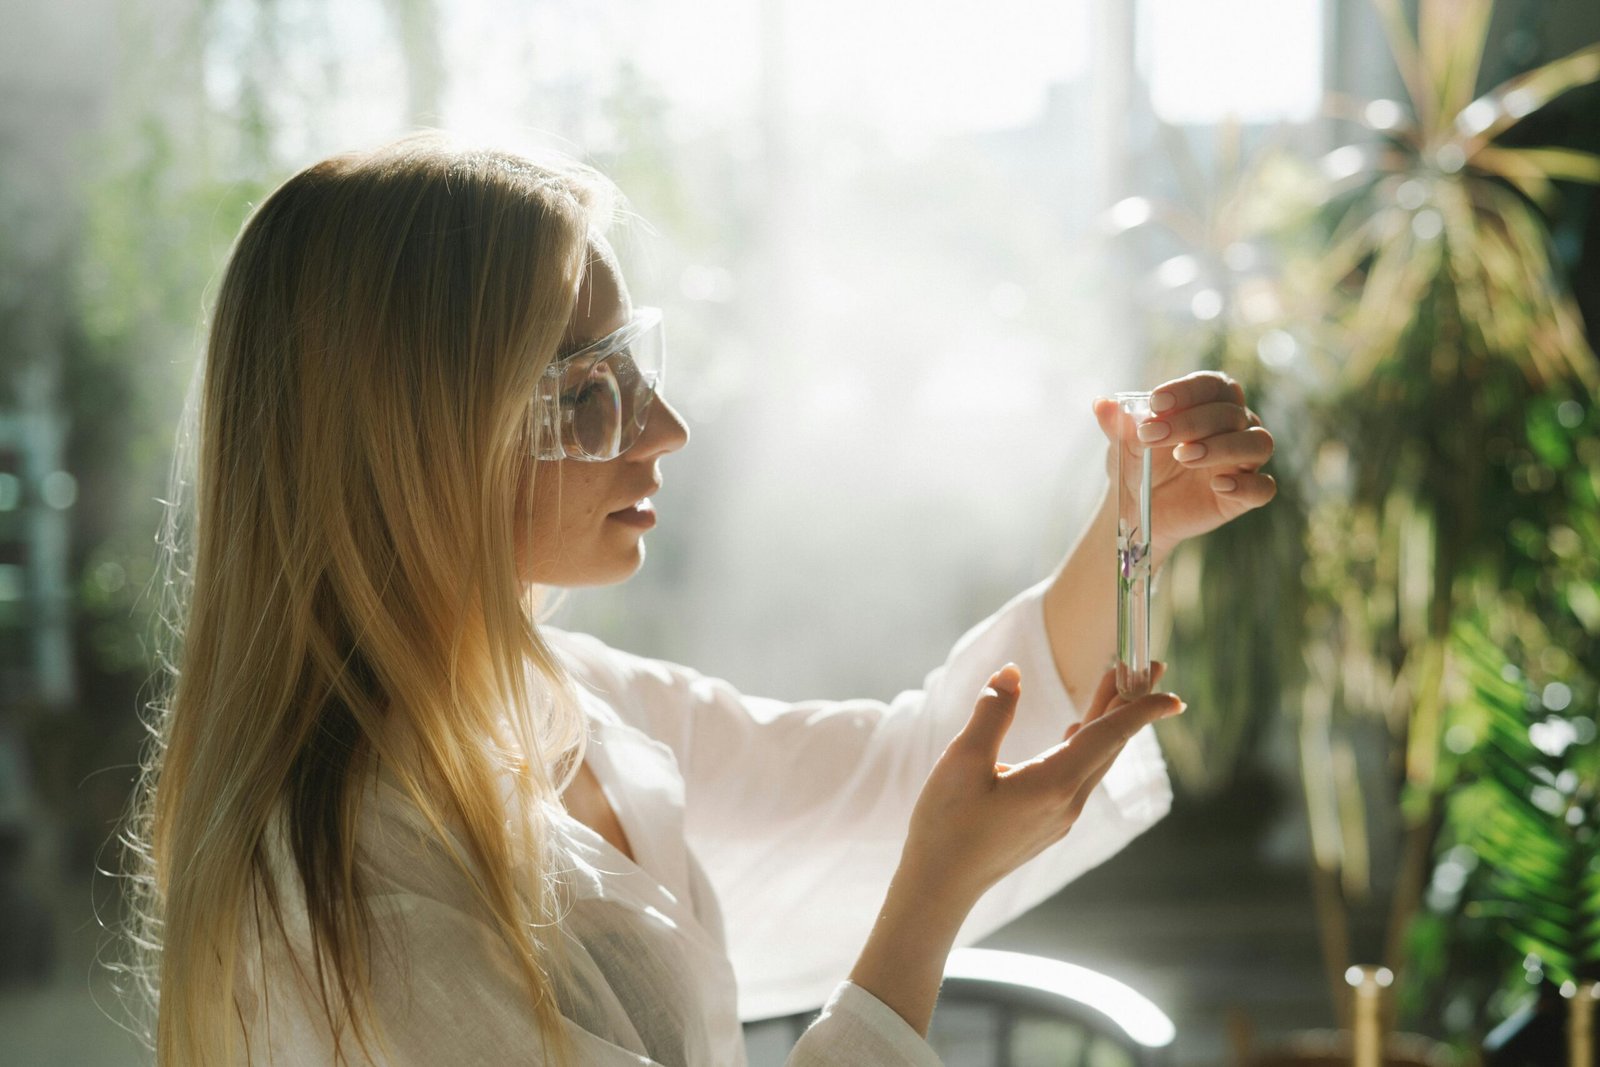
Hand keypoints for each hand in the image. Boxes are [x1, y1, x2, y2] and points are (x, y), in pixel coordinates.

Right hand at [897, 661, 1181, 910]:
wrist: (940, 884)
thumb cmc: (947, 824)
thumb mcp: (962, 761)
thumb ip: (992, 713)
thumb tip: (1011, 672)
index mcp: (1053, 784)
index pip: (1108, 736)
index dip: (1141, 709)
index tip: (1171, 692)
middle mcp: (1068, 802)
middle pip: (1110, 744)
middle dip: (1131, 704)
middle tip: (1148, 667)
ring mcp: (1060, 816)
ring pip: (1095, 760)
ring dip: (1108, 721)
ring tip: (1115, 688)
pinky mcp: (1048, 823)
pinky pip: (1080, 775)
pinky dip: (1088, 744)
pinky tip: (1077, 731)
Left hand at [1093, 371, 1276, 556]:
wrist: (1139, 508)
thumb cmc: (1138, 465)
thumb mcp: (1123, 445)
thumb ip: (1116, 425)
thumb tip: (1101, 404)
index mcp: (1209, 404)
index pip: (1213, 385)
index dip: (1188, 390)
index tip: (1155, 403)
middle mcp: (1235, 427)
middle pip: (1231, 413)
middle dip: (1190, 421)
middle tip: (1151, 436)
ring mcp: (1243, 461)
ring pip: (1257, 443)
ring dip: (1222, 446)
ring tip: (1184, 456)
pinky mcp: (1245, 495)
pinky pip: (1264, 488)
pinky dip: (1246, 485)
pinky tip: (1217, 485)